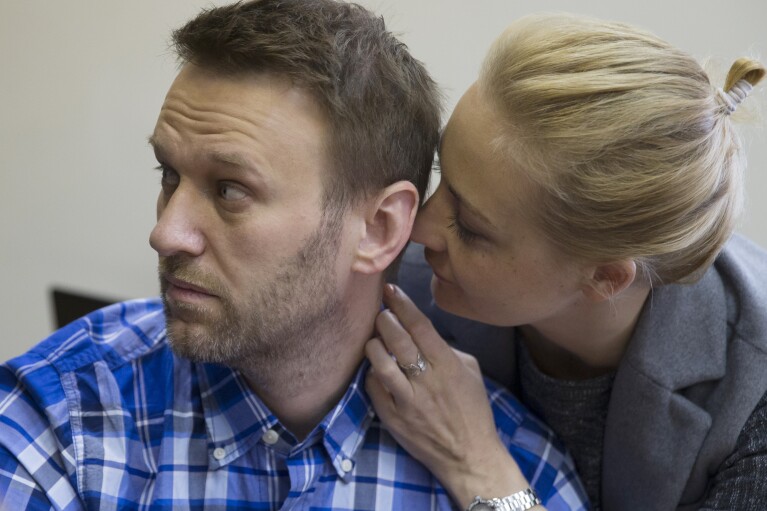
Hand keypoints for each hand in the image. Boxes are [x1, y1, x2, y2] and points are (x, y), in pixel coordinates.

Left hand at [365, 284, 534, 508]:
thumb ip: (447, 349)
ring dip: (374, 345)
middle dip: (384, 320)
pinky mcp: (393, 418)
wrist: (469, 456)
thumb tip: (423, 333)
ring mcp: (407, 401)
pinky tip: (376, 369)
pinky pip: (374, 388)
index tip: (389, 290)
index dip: (402, 305)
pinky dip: (372, 374)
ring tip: (375, 339)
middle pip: (397, 340)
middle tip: (381, 313)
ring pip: (380, 363)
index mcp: (448, 365)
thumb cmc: (472, 411)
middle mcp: (426, 381)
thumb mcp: (471, 372)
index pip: (420, 326)